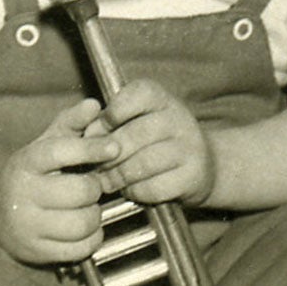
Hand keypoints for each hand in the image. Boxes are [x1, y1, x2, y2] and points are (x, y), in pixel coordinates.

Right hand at [0, 99, 115, 264]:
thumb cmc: (31, 174)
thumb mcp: (45, 144)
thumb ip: (71, 123)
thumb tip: (94, 105)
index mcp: (26, 162)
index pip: (60, 152)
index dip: (91, 148)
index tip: (114, 147)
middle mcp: (23, 194)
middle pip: (80, 191)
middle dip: (95, 188)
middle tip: (90, 186)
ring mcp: (27, 226)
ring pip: (83, 223)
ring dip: (94, 215)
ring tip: (86, 208)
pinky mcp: (36, 252)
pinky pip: (81, 249)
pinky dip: (91, 238)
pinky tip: (83, 228)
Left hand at [89, 78, 211, 207]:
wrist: (200, 165)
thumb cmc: (154, 141)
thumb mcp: (135, 121)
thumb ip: (109, 123)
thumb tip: (86, 135)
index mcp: (161, 98)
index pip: (138, 94)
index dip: (112, 113)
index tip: (96, 131)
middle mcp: (179, 118)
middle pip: (136, 134)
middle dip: (108, 154)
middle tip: (94, 166)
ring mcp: (190, 147)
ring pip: (144, 163)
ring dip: (118, 176)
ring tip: (107, 181)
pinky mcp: (193, 175)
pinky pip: (155, 187)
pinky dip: (136, 191)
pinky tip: (130, 189)